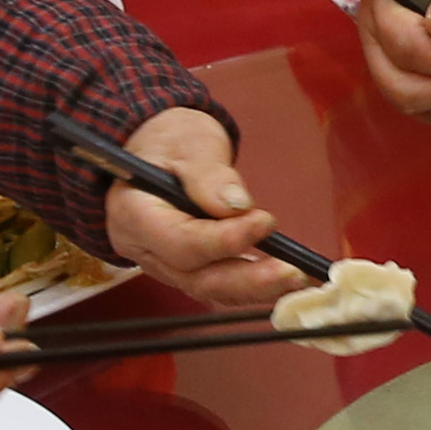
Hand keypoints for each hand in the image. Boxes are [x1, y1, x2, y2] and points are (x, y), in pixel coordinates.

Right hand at [105, 105, 300, 308]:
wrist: (157, 149)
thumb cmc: (168, 140)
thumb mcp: (188, 143)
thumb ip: (208, 176)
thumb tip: (238, 206)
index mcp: (134, 215)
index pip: (180, 242)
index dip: (225, 240)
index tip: (265, 222)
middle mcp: (145, 249)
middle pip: (196, 279)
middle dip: (248, 280)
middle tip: (292, 272)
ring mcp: (164, 264)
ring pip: (209, 288)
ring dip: (256, 289)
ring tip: (296, 279)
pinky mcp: (186, 268)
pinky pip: (218, 284)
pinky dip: (252, 286)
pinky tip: (284, 281)